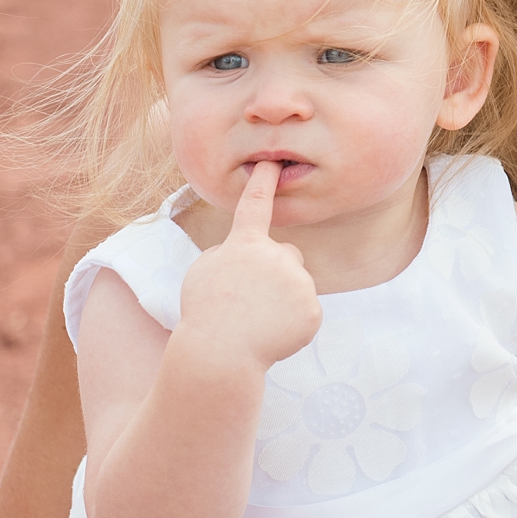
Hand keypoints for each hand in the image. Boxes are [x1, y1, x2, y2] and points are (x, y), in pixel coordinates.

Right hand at [177, 163, 320, 372]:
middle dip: (275, 272)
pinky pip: (305, 312)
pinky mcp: (313, 310)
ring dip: (282, 300)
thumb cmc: (205, 313)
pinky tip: (272, 336)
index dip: (263, 182)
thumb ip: (229, 255)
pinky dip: (292, 324)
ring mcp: (299, 283)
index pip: (255, 205)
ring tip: (256, 321)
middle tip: (251, 300)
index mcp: (245, 245)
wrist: (221, 354)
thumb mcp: (204, 273)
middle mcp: (278, 256)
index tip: (271, 163)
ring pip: (297, 285)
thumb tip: (252, 258)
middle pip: (287, 255)